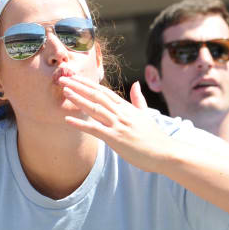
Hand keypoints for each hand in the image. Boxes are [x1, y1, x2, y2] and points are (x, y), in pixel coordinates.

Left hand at [58, 78, 173, 173]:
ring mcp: (118, 125)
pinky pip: (95, 129)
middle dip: (79, 86)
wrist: (165, 152)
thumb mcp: (145, 114)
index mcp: (127, 107)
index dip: (88, 83)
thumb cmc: (155, 137)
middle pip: (96, 96)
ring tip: (64, 91)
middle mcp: (121, 113)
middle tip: (63, 78)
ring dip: (78, 99)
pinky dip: (80, 124)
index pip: (104, 91)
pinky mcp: (116, 138)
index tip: (75, 77)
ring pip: (94, 108)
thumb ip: (138, 99)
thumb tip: (135, 84)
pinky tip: (67, 119)